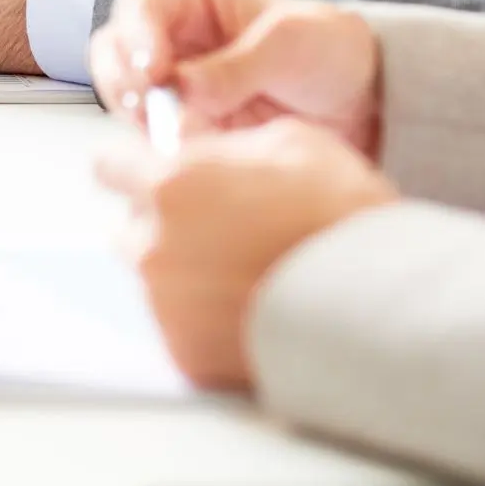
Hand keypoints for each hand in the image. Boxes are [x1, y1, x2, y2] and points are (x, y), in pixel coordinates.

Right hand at [89, 0, 383, 156]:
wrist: (355, 103)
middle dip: (123, 80)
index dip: (137, 38)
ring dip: (135, 115)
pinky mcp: (172, 119)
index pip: (141, 6)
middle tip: (147, 111)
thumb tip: (182, 90)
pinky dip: (154, 142)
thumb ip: (236, 66)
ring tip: (171, 135)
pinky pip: (142, 131)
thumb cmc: (327, 52)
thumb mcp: (293, 46)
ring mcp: (164, 77)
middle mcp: (165, 30)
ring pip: (119, 92)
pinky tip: (183, 151)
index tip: (153, 75)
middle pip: (113, 48)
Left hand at [94, 119, 398, 389]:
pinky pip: (180, 324)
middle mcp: (153, 244)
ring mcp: (164, 302)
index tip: (152, 173)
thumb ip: (225, 139)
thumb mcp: (292, 142)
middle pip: (132, 226)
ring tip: (244, 271)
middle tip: (221, 228)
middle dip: (164, 223)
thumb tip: (189, 136)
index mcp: (171, 184)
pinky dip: (205, 317)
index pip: (110, 166)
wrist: (374, 301)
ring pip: (154, 277)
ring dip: (183, 270)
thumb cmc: (340, 215)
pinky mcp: (183, 349)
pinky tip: (250, 306)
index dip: (135, 167)